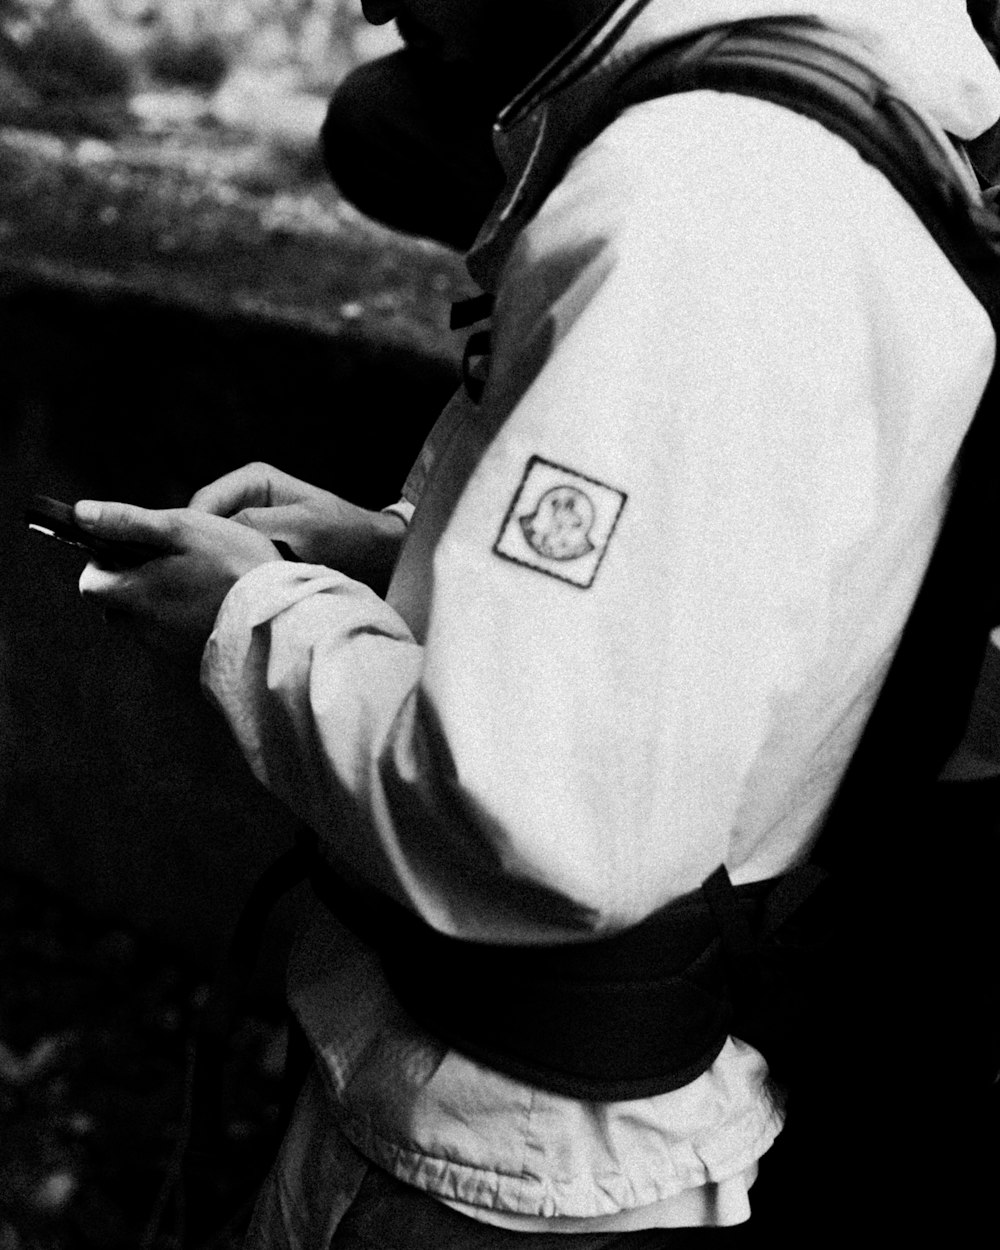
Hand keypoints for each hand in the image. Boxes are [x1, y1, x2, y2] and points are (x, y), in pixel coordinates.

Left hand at [76, 500, 282, 660]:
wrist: (279, 613)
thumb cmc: (232, 563)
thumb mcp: (180, 527)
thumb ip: (126, 521)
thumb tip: (80, 512)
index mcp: (132, 595)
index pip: (90, 584)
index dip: (104, 563)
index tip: (134, 549)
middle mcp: (142, 629)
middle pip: (115, 605)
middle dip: (132, 584)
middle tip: (171, 563)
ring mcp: (167, 648)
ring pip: (144, 622)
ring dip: (158, 602)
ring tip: (197, 581)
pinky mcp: (191, 658)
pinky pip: (171, 636)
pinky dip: (181, 620)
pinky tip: (210, 602)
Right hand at [188, 463, 405, 590]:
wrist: (374, 556)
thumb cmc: (345, 534)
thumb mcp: (302, 524)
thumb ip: (259, 522)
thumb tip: (217, 532)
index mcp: (253, 480)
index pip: (205, 500)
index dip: (191, 526)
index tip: (184, 555)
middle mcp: (245, 497)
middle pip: (203, 522)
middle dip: (197, 544)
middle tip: (188, 576)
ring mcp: (248, 524)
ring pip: (213, 542)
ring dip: (211, 561)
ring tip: (202, 586)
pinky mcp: (255, 549)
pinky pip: (229, 557)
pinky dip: (225, 570)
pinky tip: (222, 590)